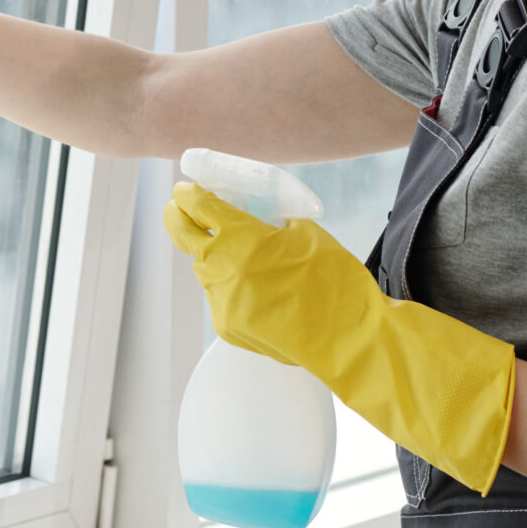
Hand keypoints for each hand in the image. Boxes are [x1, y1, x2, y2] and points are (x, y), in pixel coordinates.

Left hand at [165, 180, 516, 493]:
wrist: (348, 338)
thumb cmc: (334, 281)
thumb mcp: (305, 233)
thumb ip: (270, 225)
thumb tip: (253, 220)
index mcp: (242, 237)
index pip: (199, 207)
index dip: (188, 194)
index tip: (185, 189)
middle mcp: (223, 267)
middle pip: (183, 235)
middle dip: (178, 217)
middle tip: (180, 208)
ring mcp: (222, 299)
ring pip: (203, 269)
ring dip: (211, 255)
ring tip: (234, 251)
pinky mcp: (227, 326)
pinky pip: (219, 297)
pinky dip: (230, 286)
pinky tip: (256, 288)